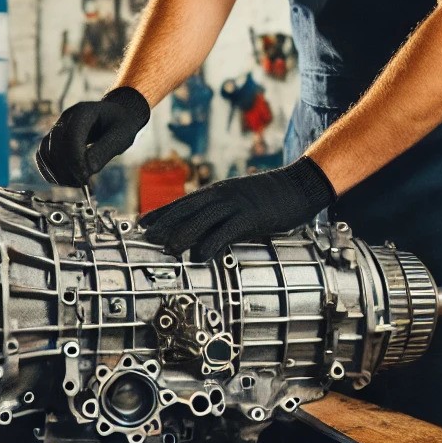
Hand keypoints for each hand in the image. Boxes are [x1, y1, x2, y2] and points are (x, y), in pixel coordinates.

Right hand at [36, 87, 150, 186]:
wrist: (115, 117)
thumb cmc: (120, 125)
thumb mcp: (120, 136)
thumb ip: (103, 152)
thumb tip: (86, 172)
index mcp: (84, 111)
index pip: (71, 136)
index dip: (75, 160)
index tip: (85, 179)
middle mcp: (66, 118)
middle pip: (55, 146)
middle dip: (67, 169)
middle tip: (83, 184)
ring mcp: (57, 128)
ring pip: (45, 152)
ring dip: (57, 173)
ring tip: (76, 183)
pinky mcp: (53, 140)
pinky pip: (43, 157)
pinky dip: (50, 171)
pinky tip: (66, 180)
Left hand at [140, 157, 335, 260]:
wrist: (300, 185)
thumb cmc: (270, 197)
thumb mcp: (240, 201)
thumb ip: (221, 213)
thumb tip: (203, 232)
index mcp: (217, 191)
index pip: (183, 202)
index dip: (161, 213)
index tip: (142, 224)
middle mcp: (222, 195)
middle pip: (187, 209)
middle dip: (164, 224)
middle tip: (146, 238)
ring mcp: (236, 204)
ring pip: (203, 220)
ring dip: (183, 235)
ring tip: (167, 250)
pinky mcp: (251, 216)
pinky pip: (227, 231)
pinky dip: (211, 244)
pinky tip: (199, 257)